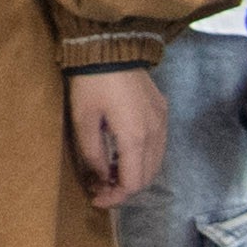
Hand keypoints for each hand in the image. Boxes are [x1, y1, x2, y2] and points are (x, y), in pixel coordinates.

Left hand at [69, 65, 170, 205]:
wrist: (110, 46)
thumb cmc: (91, 83)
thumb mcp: (83, 119)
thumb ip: (93, 154)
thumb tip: (100, 179)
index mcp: (136, 137)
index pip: (133, 182)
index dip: (115, 196)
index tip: (95, 200)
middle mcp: (156, 133)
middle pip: (147, 176)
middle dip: (124, 188)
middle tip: (100, 188)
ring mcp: (162, 121)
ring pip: (155, 163)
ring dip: (134, 174)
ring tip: (109, 174)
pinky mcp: (162, 111)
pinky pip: (157, 146)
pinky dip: (142, 158)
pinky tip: (122, 155)